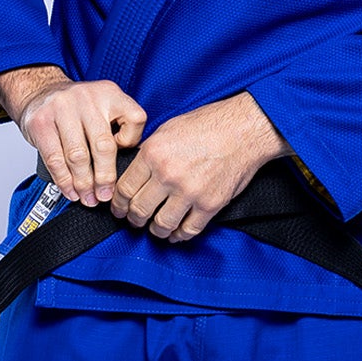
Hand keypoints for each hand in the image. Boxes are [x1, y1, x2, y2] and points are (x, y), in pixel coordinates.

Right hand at [0, 65, 147, 205]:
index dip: (132, 142)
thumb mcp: (104, 106)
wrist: (40, 92)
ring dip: (84, 184)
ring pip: (78, 156)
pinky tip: (71, 190)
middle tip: (105, 195)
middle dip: (105, 177)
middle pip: (103, 145)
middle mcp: (87, 98)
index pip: (134, 119)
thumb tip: (127, 169)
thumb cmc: (77, 108)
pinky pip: (55, 159)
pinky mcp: (41, 123)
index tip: (125, 158)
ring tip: (88, 198)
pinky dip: (64, 180)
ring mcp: (62, 108)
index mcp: (110, 93)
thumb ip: (118, 128)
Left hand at [111, 92, 290, 240]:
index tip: (119, 209)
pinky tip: (176, 233)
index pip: (125, 188)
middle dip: (133, 219)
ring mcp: (189, 192)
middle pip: (139, 210)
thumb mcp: (168, 130)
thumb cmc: (208, 125)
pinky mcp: (210, 204)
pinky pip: (188, 230)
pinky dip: (179, 236)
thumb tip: (135, 172)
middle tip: (134, 221)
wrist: (243, 130)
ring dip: (155, 231)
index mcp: (153, 153)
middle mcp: (168, 174)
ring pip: (161, 225)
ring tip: (155, 228)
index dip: (118, 204)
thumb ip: (149, 152)